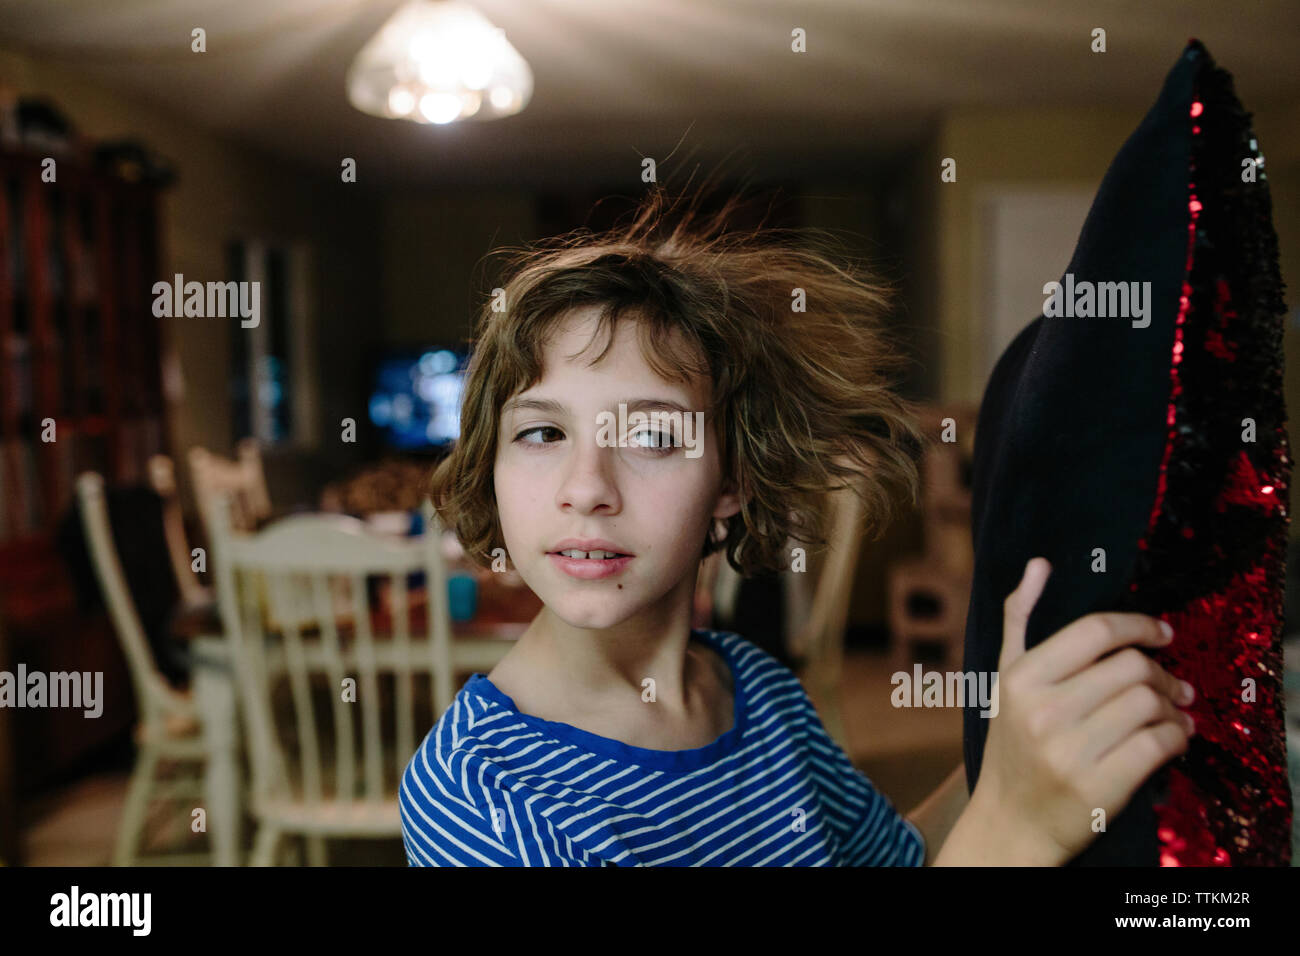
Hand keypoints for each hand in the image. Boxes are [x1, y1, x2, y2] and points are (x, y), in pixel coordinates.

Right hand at [970, 557, 1194, 864]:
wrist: (1011, 821)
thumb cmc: (1012, 745)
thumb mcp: (1006, 680)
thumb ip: (1019, 619)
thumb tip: (1039, 564)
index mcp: (1021, 678)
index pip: (1095, 631)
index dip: (1139, 626)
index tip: (1162, 634)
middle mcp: (1043, 711)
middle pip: (1131, 667)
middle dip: (1162, 672)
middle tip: (1170, 683)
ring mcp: (1070, 751)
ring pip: (1149, 704)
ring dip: (1174, 706)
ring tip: (1175, 711)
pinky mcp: (1100, 787)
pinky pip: (1159, 744)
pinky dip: (1179, 737)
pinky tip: (1175, 737)